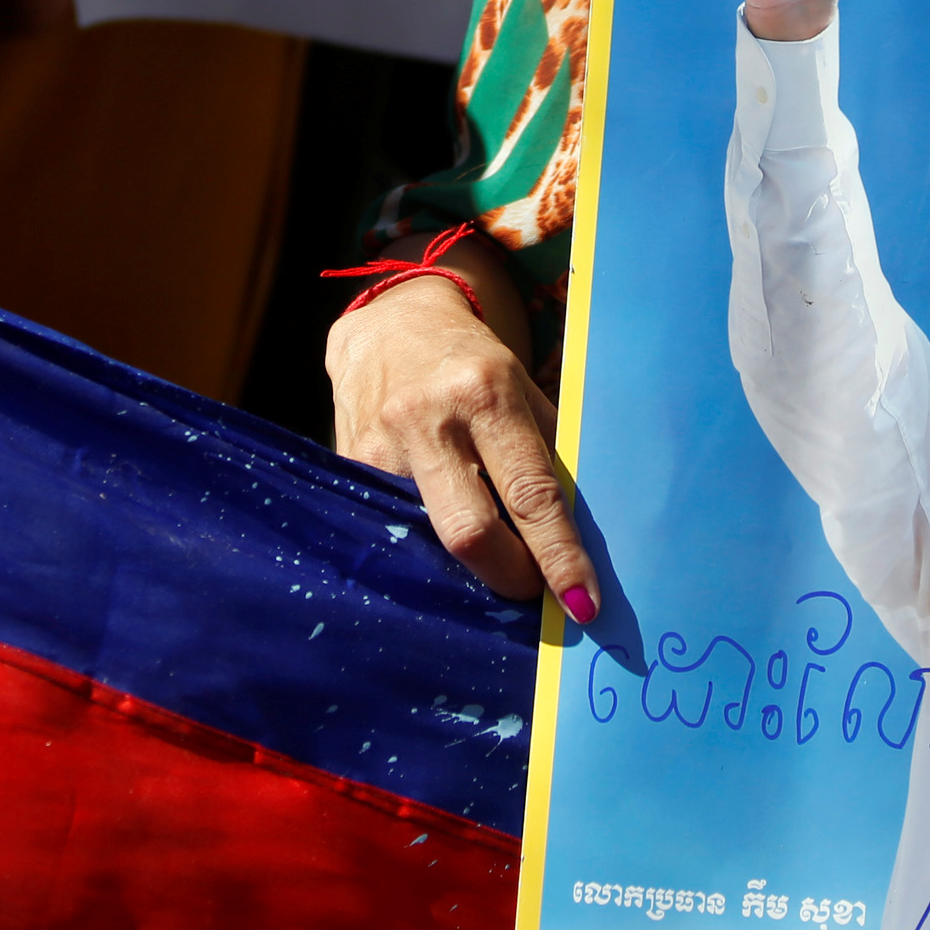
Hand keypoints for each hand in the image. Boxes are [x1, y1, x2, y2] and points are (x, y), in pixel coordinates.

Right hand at [324, 233, 596, 611]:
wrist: (388, 325)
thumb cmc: (472, 363)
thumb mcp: (522, 391)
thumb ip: (546, 456)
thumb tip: (573, 539)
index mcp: (485, 394)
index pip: (529, 494)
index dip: (558, 555)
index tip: (581, 604)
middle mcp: (428, 419)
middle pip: (470, 533)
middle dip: (510, 577)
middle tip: (531, 589)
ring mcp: (380, 446)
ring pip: (429, 540)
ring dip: (466, 566)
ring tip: (489, 559)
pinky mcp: (349, 463)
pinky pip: (398, 526)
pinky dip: (428, 545)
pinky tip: (442, 537)